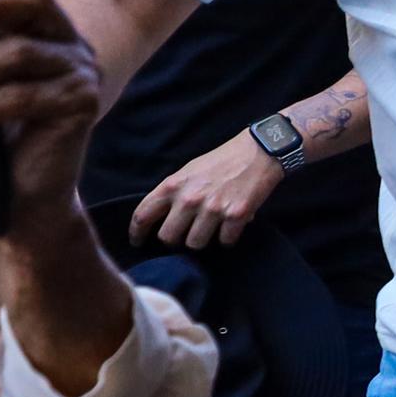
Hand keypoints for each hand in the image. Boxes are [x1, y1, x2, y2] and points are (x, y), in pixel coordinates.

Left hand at [132, 136, 283, 252]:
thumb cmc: (222, 161)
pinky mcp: (236, 216)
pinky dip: (228, 237)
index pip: (143, 215)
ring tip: (211, 228)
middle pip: (168, 237)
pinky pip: (225, 241)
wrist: (259, 152)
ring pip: (195, 243)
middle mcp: (190, 198)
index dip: (136, 233)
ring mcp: (213, 209)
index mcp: (173, 185)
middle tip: (183, 235)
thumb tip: (161, 218)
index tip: (138, 242)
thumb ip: (173, 192)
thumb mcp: (189, 171)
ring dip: (202, 239)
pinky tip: (231, 226)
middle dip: (174, 239)